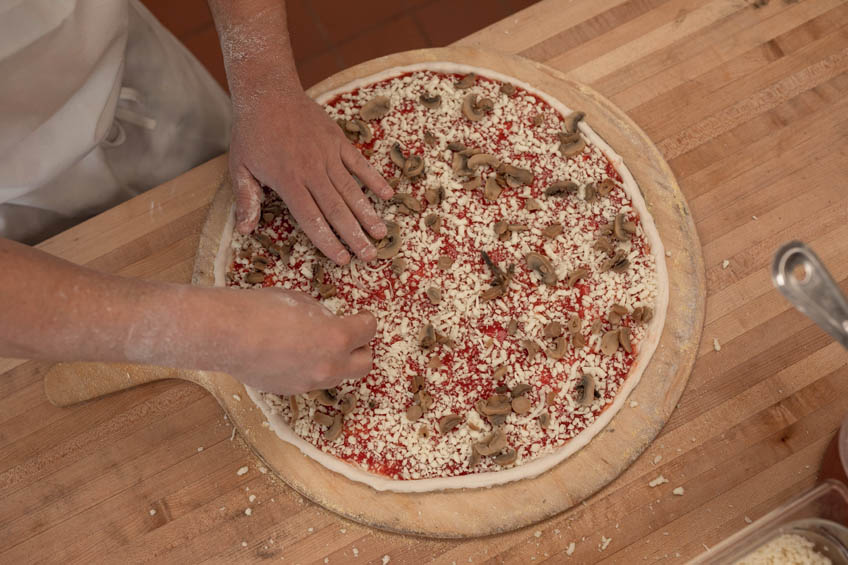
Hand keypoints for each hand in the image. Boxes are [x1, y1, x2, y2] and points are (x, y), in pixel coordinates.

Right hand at [202, 287, 375, 394]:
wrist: (226, 334)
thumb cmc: (262, 309)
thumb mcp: (302, 301)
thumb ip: (323, 316)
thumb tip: (326, 322)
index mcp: (337, 337)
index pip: (369, 330)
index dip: (366, 321)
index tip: (361, 317)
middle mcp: (329, 365)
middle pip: (365, 364)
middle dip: (361, 349)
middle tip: (349, 337)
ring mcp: (310, 382)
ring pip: (338, 376)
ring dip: (337, 362)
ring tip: (319, 347)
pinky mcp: (290, 391)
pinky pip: (312, 382)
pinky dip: (311, 370)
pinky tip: (295, 356)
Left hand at [228, 91, 393, 264]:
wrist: (267, 91)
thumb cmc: (251, 133)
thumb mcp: (239, 167)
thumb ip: (246, 200)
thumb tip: (245, 230)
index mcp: (288, 181)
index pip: (311, 218)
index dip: (328, 241)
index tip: (342, 259)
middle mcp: (312, 171)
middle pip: (337, 210)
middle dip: (354, 235)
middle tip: (369, 256)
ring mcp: (328, 155)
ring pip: (352, 190)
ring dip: (368, 213)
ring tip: (382, 233)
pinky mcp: (338, 141)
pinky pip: (359, 163)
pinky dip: (374, 179)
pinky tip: (387, 195)